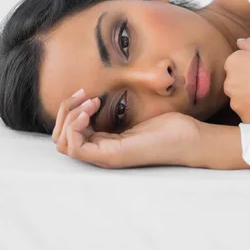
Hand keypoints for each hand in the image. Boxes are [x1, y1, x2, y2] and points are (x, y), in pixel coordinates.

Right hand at [51, 89, 204, 168]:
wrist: (190, 139)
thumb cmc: (169, 127)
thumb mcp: (134, 114)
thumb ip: (115, 110)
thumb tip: (99, 94)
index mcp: (105, 144)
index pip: (68, 134)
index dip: (70, 110)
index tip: (87, 93)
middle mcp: (102, 153)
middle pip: (59, 140)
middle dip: (64, 111)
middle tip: (84, 95)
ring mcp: (105, 156)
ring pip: (62, 143)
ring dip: (69, 117)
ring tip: (90, 102)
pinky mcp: (112, 156)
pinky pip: (74, 147)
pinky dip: (75, 126)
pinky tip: (90, 111)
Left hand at [223, 36, 249, 123]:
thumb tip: (240, 44)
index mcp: (233, 63)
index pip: (234, 66)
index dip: (249, 68)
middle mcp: (230, 84)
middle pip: (234, 84)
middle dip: (246, 84)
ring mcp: (238, 104)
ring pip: (240, 101)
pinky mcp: (248, 119)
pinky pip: (249, 115)